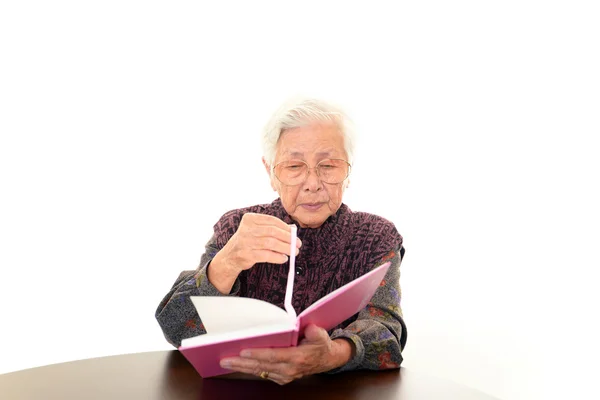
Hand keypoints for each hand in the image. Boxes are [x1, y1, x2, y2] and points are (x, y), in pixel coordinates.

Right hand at [216, 213, 301, 272]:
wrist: (230, 256)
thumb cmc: (248, 241)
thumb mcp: (255, 230)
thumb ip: (271, 228)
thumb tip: (292, 231)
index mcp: (249, 219)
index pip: (272, 220)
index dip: (285, 227)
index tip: (295, 233)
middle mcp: (246, 229)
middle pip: (273, 231)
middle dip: (289, 238)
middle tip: (298, 244)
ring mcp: (245, 242)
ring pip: (271, 243)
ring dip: (286, 248)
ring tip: (294, 252)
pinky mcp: (246, 254)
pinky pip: (266, 255)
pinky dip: (278, 257)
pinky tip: (283, 258)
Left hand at [219, 325, 353, 384]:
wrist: (327, 359)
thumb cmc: (321, 344)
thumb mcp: (320, 334)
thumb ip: (312, 331)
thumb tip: (303, 326)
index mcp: (297, 358)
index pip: (274, 356)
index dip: (258, 354)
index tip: (243, 351)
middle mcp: (290, 369)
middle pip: (262, 366)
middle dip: (241, 363)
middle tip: (225, 359)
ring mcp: (285, 376)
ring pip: (260, 371)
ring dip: (242, 368)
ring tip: (226, 362)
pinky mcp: (281, 378)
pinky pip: (263, 373)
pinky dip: (249, 369)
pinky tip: (238, 365)